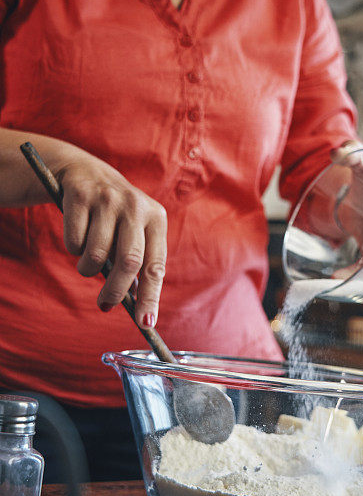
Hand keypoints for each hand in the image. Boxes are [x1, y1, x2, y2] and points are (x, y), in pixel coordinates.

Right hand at [56, 154, 166, 327]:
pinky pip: (74, 242)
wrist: (85, 172)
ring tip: (88, 262)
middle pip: (129, 262)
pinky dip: (73, 249)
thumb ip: (138, 265)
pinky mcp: (81, 196)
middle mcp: (136, 206)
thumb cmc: (114, 216)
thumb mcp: (133, 232)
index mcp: (156, 218)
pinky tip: (78, 236)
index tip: (145, 323)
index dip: (151, 297)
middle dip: (115, 291)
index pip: (155, 266)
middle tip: (105, 304)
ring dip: (88, 269)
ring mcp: (109, 199)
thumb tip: (138, 309)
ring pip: (97, 256)